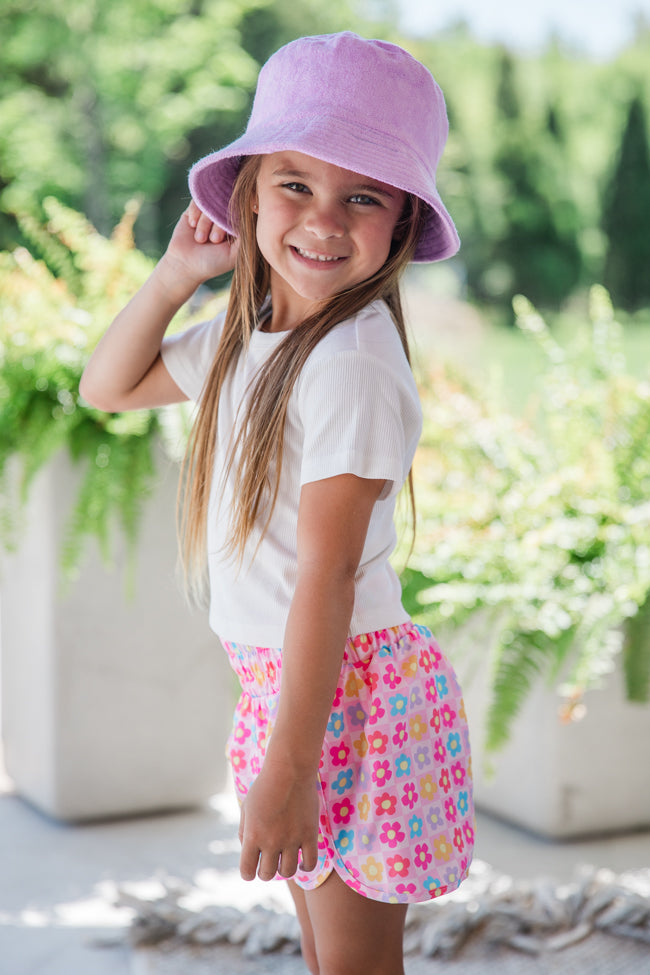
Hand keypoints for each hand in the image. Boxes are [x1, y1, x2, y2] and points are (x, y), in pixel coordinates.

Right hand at [156, 200, 239, 302]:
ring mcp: (210, 212)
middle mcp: (224, 218)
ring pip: (212, 204)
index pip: (241, 214)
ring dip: (205, 222)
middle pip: (227, 207)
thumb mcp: (234, 254)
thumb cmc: (212, 263)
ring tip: (200, 239)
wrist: (185, 265)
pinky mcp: (195, 208)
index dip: (233, 223)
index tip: (220, 240)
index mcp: (236, 228)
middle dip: (219, 225)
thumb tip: (255, 214)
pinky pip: (198, 200)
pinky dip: (196, 212)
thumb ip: (246, 237)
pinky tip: (192, 226)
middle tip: (213, 240)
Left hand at [238, 759, 319, 881]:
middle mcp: (271, 841)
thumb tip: (248, 851)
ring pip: (288, 872)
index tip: (251, 869)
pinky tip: (302, 861)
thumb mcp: (246, 808)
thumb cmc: (265, 787)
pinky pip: (310, 863)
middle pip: (268, 874)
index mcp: (253, 835)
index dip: (248, 873)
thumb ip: (244, 832)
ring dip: (284, 869)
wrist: (289, 770)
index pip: (247, 871)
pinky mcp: (310, 834)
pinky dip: (305, 867)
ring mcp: (292, 839)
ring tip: (284, 859)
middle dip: (266, 871)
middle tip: (269, 862)